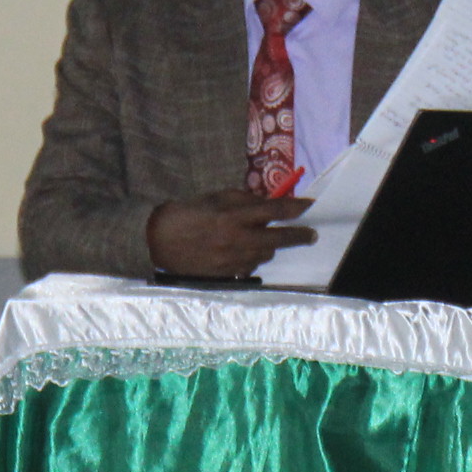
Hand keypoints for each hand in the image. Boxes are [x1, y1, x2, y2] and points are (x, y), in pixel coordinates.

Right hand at [146, 189, 315, 279]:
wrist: (160, 239)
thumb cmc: (189, 212)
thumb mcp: (217, 197)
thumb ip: (245, 200)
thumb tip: (269, 204)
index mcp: (234, 216)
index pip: (275, 211)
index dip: (296, 208)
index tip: (309, 206)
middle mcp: (237, 240)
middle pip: (279, 239)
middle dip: (299, 236)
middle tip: (312, 234)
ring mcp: (232, 259)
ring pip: (265, 255)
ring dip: (270, 247)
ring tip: (265, 240)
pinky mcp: (226, 273)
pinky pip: (250, 267)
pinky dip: (252, 259)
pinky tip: (246, 253)